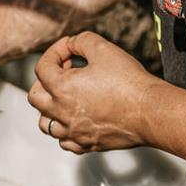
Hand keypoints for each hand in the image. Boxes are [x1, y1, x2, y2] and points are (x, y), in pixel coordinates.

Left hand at [27, 31, 159, 153]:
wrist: (150, 111)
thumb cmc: (128, 79)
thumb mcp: (103, 48)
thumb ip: (80, 40)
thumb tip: (71, 44)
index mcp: (61, 88)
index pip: (42, 67)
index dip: (55, 52)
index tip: (71, 49)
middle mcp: (61, 113)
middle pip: (35, 97)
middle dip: (45, 81)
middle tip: (67, 72)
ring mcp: (73, 132)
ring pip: (45, 123)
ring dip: (51, 108)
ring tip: (68, 97)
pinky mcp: (87, 145)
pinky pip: (65, 141)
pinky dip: (66, 130)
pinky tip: (79, 119)